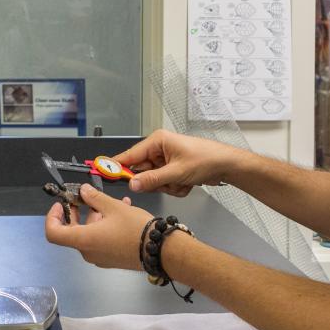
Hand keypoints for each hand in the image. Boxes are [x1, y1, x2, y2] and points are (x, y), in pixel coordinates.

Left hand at [44, 183, 151, 270]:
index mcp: (83, 240)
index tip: (61, 204)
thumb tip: (83, 191)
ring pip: (88, 234)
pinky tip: (119, 210)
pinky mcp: (110, 259)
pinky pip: (100, 240)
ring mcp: (99, 257)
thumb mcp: (113, 207)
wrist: (161, 251)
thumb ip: (94, 198)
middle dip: (76, 212)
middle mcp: (88, 252)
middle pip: (71, 232)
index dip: (52, 217)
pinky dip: (103, 225)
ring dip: (94, 216)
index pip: (53, 233)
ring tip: (110, 201)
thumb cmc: (135, 229)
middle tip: (84, 198)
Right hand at [114, 129, 234, 195]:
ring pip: (154, 181)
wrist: (227, 165)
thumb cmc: (205, 160)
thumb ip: (152, 180)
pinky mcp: (173, 169)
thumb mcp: (176, 172)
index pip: (130, 156)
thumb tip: (132, 185)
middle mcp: (159, 149)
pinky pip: (165, 183)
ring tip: (183, 182)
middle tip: (168, 182)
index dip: (117, 166)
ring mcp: (166, 160)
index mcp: (157, 141)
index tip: (102, 173)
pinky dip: (175, 187)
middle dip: (156, 182)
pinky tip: (187, 183)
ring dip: (168, 186)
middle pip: (142, 172)